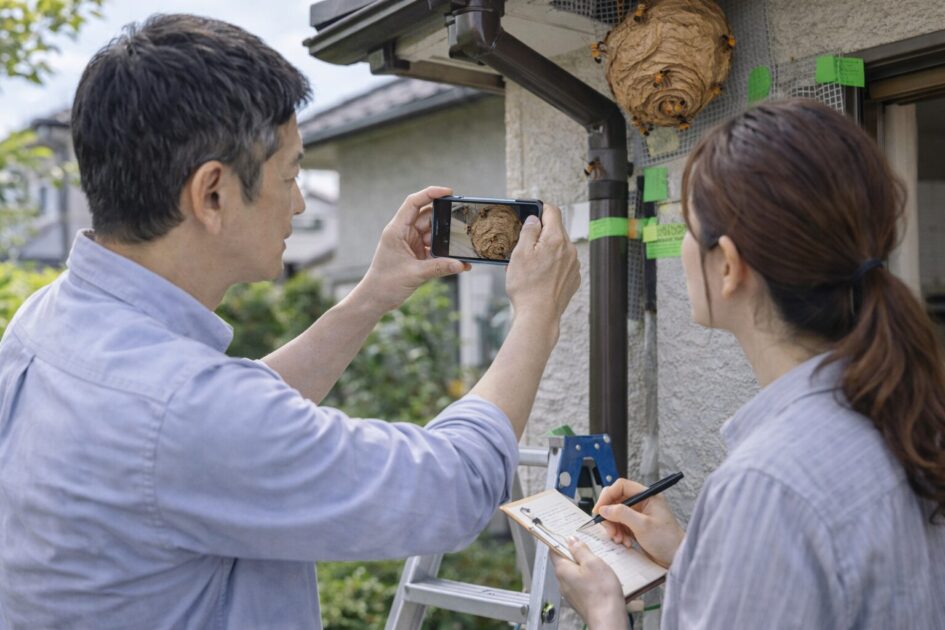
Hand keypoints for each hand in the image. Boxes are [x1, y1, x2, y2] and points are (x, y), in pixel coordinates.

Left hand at [356, 186, 469, 313]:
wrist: (375, 300)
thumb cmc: (385, 284)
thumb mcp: (414, 274)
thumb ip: (439, 268)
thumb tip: (461, 264)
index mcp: (397, 230)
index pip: (414, 203)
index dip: (430, 193)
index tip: (449, 192)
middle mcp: (404, 233)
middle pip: (428, 217)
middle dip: (444, 221)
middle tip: (461, 224)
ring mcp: (411, 244)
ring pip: (433, 234)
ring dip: (446, 240)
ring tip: (461, 246)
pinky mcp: (417, 255)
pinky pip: (435, 250)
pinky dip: (445, 254)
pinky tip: (458, 262)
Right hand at [506, 203, 579, 332]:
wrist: (539, 316)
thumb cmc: (526, 287)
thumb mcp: (519, 254)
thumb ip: (528, 231)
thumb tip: (534, 219)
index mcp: (556, 239)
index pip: (553, 211)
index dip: (540, 208)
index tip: (532, 211)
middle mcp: (570, 250)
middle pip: (556, 230)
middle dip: (541, 233)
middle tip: (525, 245)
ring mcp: (574, 265)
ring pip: (560, 248)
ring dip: (547, 250)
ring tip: (531, 265)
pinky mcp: (574, 279)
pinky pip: (564, 264)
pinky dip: (553, 265)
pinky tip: (540, 277)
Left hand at [552, 538, 627, 629]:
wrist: (608, 619)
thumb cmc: (601, 592)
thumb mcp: (593, 563)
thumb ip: (580, 550)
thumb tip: (571, 540)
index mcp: (562, 570)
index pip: (554, 550)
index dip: (559, 540)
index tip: (565, 533)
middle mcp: (563, 582)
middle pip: (565, 561)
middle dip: (575, 553)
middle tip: (588, 546)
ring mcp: (570, 592)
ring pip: (574, 573)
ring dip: (583, 566)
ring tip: (598, 562)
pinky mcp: (579, 600)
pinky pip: (581, 584)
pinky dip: (588, 578)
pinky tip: (600, 578)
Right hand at [594, 478, 684, 567]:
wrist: (676, 558)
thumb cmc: (667, 540)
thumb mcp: (643, 526)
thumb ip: (622, 514)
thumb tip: (604, 509)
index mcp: (647, 496)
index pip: (621, 486)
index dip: (608, 496)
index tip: (599, 509)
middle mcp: (642, 503)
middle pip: (616, 500)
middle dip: (609, 515)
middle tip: (609, 529)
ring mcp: (638, 514)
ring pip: (615, 514)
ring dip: (613, 527)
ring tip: (619, 539)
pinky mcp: (635, 526)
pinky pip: (619, 525)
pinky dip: (618, 533)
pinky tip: (625, 542)